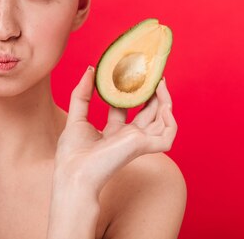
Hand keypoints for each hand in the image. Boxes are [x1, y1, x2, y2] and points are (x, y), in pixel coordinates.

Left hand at [53, 67, 176, 195]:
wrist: (75, 174)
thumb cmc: (73, 154)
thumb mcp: (76, 117)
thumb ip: (82, 94)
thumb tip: (90, 69)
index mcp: (112, 133)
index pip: (125, 109)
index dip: (128, 92)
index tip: (128, 74)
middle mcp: (128, 137)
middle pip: (147, 112)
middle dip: (152, 93)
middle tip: (153, 73)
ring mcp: (138, 142)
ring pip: (162, 120)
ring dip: (164, 100)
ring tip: (160, 81)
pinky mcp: (144, 146)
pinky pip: (168, 132)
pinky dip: (170, 118)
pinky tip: (163, 102)